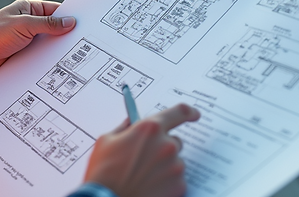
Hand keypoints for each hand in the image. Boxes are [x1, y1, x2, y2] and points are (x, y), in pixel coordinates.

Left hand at [0, 0, 75, 75]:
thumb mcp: (24, 25)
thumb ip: (47, 24)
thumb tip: (69, 22)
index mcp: (28, 9)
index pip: (54, 10)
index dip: (68, 16)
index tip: (82, 23)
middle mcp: (28, 23)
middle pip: (53, 28)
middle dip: (64, 34)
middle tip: (81, 41)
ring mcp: (27, 39)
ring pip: (47, 43)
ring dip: (56, 49)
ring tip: (73, 55)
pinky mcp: (24, 54)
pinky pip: (40, 56)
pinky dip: (48, 60)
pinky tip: (58, 65)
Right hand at [83, 103, 200, 196]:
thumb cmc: (104, 172)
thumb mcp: (106, 141)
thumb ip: (124, 128)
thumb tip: (131, 123)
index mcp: (150, 129)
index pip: (179, 112)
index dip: (189, 111)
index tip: (194, 114)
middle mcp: (167, 145)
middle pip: (174, 141)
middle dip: (162, 147)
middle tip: (145, 159)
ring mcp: (175, 167)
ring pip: (175, 162)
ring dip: (164, 166)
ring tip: (143, 176)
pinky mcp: (179, 186)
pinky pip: (177, 180)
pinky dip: (166, 183)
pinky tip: (149, 187)